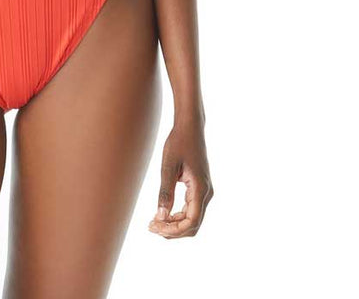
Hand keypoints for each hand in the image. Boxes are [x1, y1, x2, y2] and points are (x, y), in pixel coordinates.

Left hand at [148, 118, 212, 238]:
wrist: (190, 128)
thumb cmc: (178, 143)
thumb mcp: (168, 166)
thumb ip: (166, 192)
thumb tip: (161, 216)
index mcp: (200, 189)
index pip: (191, 221)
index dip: (173, 229)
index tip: (155, 227)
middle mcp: (206, 193)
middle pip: (193, 225)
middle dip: (173, 230)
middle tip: (151, 227)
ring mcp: (205, 192)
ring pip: (192, 219)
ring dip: (175, 225)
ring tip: (154, 222)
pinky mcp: (200, 189)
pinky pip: (191, 210)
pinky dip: (178, 216)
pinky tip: (163, 214)